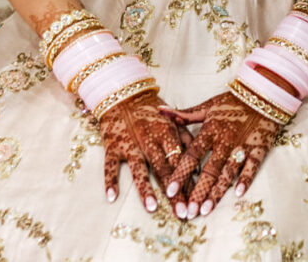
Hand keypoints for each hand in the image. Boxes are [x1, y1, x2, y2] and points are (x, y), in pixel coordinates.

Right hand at [97, 90, 192, 214]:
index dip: (189, 182)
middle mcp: (149, 140)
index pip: (180, 162)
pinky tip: (112, 197)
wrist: (123, 94)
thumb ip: (186, 140)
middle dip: (173, 193)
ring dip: (145, 189)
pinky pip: (109, 165)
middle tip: (181, 213)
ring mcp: (129, 144)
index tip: (196, 202)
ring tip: (152, 208)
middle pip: (163, 170)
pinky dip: (110, 180)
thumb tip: (198, 167)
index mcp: (166, 133)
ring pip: (138, 169)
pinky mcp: (112, 146)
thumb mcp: (172, 121)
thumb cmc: (152, 110)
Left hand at [160, 92, 281, 216]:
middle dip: (197, 192)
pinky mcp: (258, 149)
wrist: (263, 94)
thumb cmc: (232, 102)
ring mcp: (242, 146)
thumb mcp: (207, 107)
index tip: (170, 191)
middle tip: (188, 211)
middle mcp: (224, 141)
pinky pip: (251, 167)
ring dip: (217, 192)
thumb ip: (183, 114)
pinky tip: (238, 194)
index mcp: (210, 130)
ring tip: (205, 210)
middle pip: (208, 170)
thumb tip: (159, 110)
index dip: (180, 173)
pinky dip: (245, 179)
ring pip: (227, 173)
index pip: (191, 155)